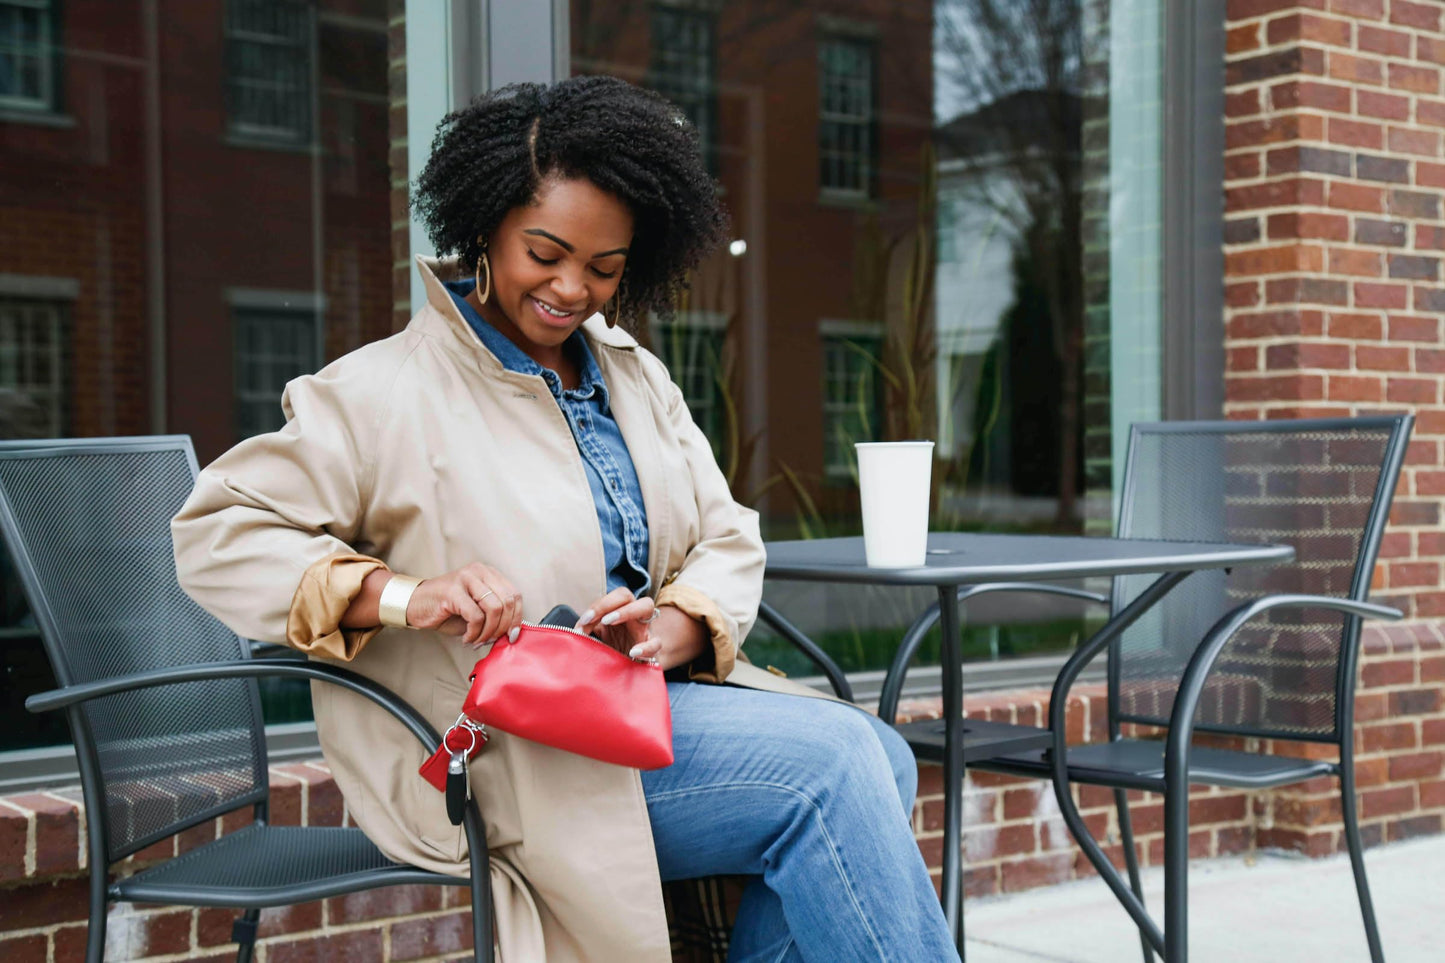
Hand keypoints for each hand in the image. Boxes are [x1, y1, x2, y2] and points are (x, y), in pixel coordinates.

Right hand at [405, 563, 523, 646]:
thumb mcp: (476, 610)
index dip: (517, 618)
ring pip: (494, 609)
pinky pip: (476, 616)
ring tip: (477, 640)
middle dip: (502, 628)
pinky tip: (466, 638)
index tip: (512, 636)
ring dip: (488, 632)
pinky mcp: (453, 591)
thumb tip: (513, 632)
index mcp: (488, 573)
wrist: (415, 605)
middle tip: (490, 641)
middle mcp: (479, 571)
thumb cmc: (447, 610)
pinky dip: (474, 633)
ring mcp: (466, 578)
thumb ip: (495, 615)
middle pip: (507, 602)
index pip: (515, 595)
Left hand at [574, 587, 657, 659]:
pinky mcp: (653, 647)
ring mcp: (644, 628)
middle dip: (608, 603)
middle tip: (595, 618)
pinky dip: (646, 647)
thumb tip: (573, 634)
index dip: (597, 606)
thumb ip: (589, 632)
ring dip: (626, 611)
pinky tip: (633, 652)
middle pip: (626, 594)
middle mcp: (632, 614)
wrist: (635, 666)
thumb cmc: (616, 648)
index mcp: (619, 610)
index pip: (609, 598)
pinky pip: (656, 643)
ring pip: (647, 606)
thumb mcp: (601, 638)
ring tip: (608, 621)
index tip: (583, 621)